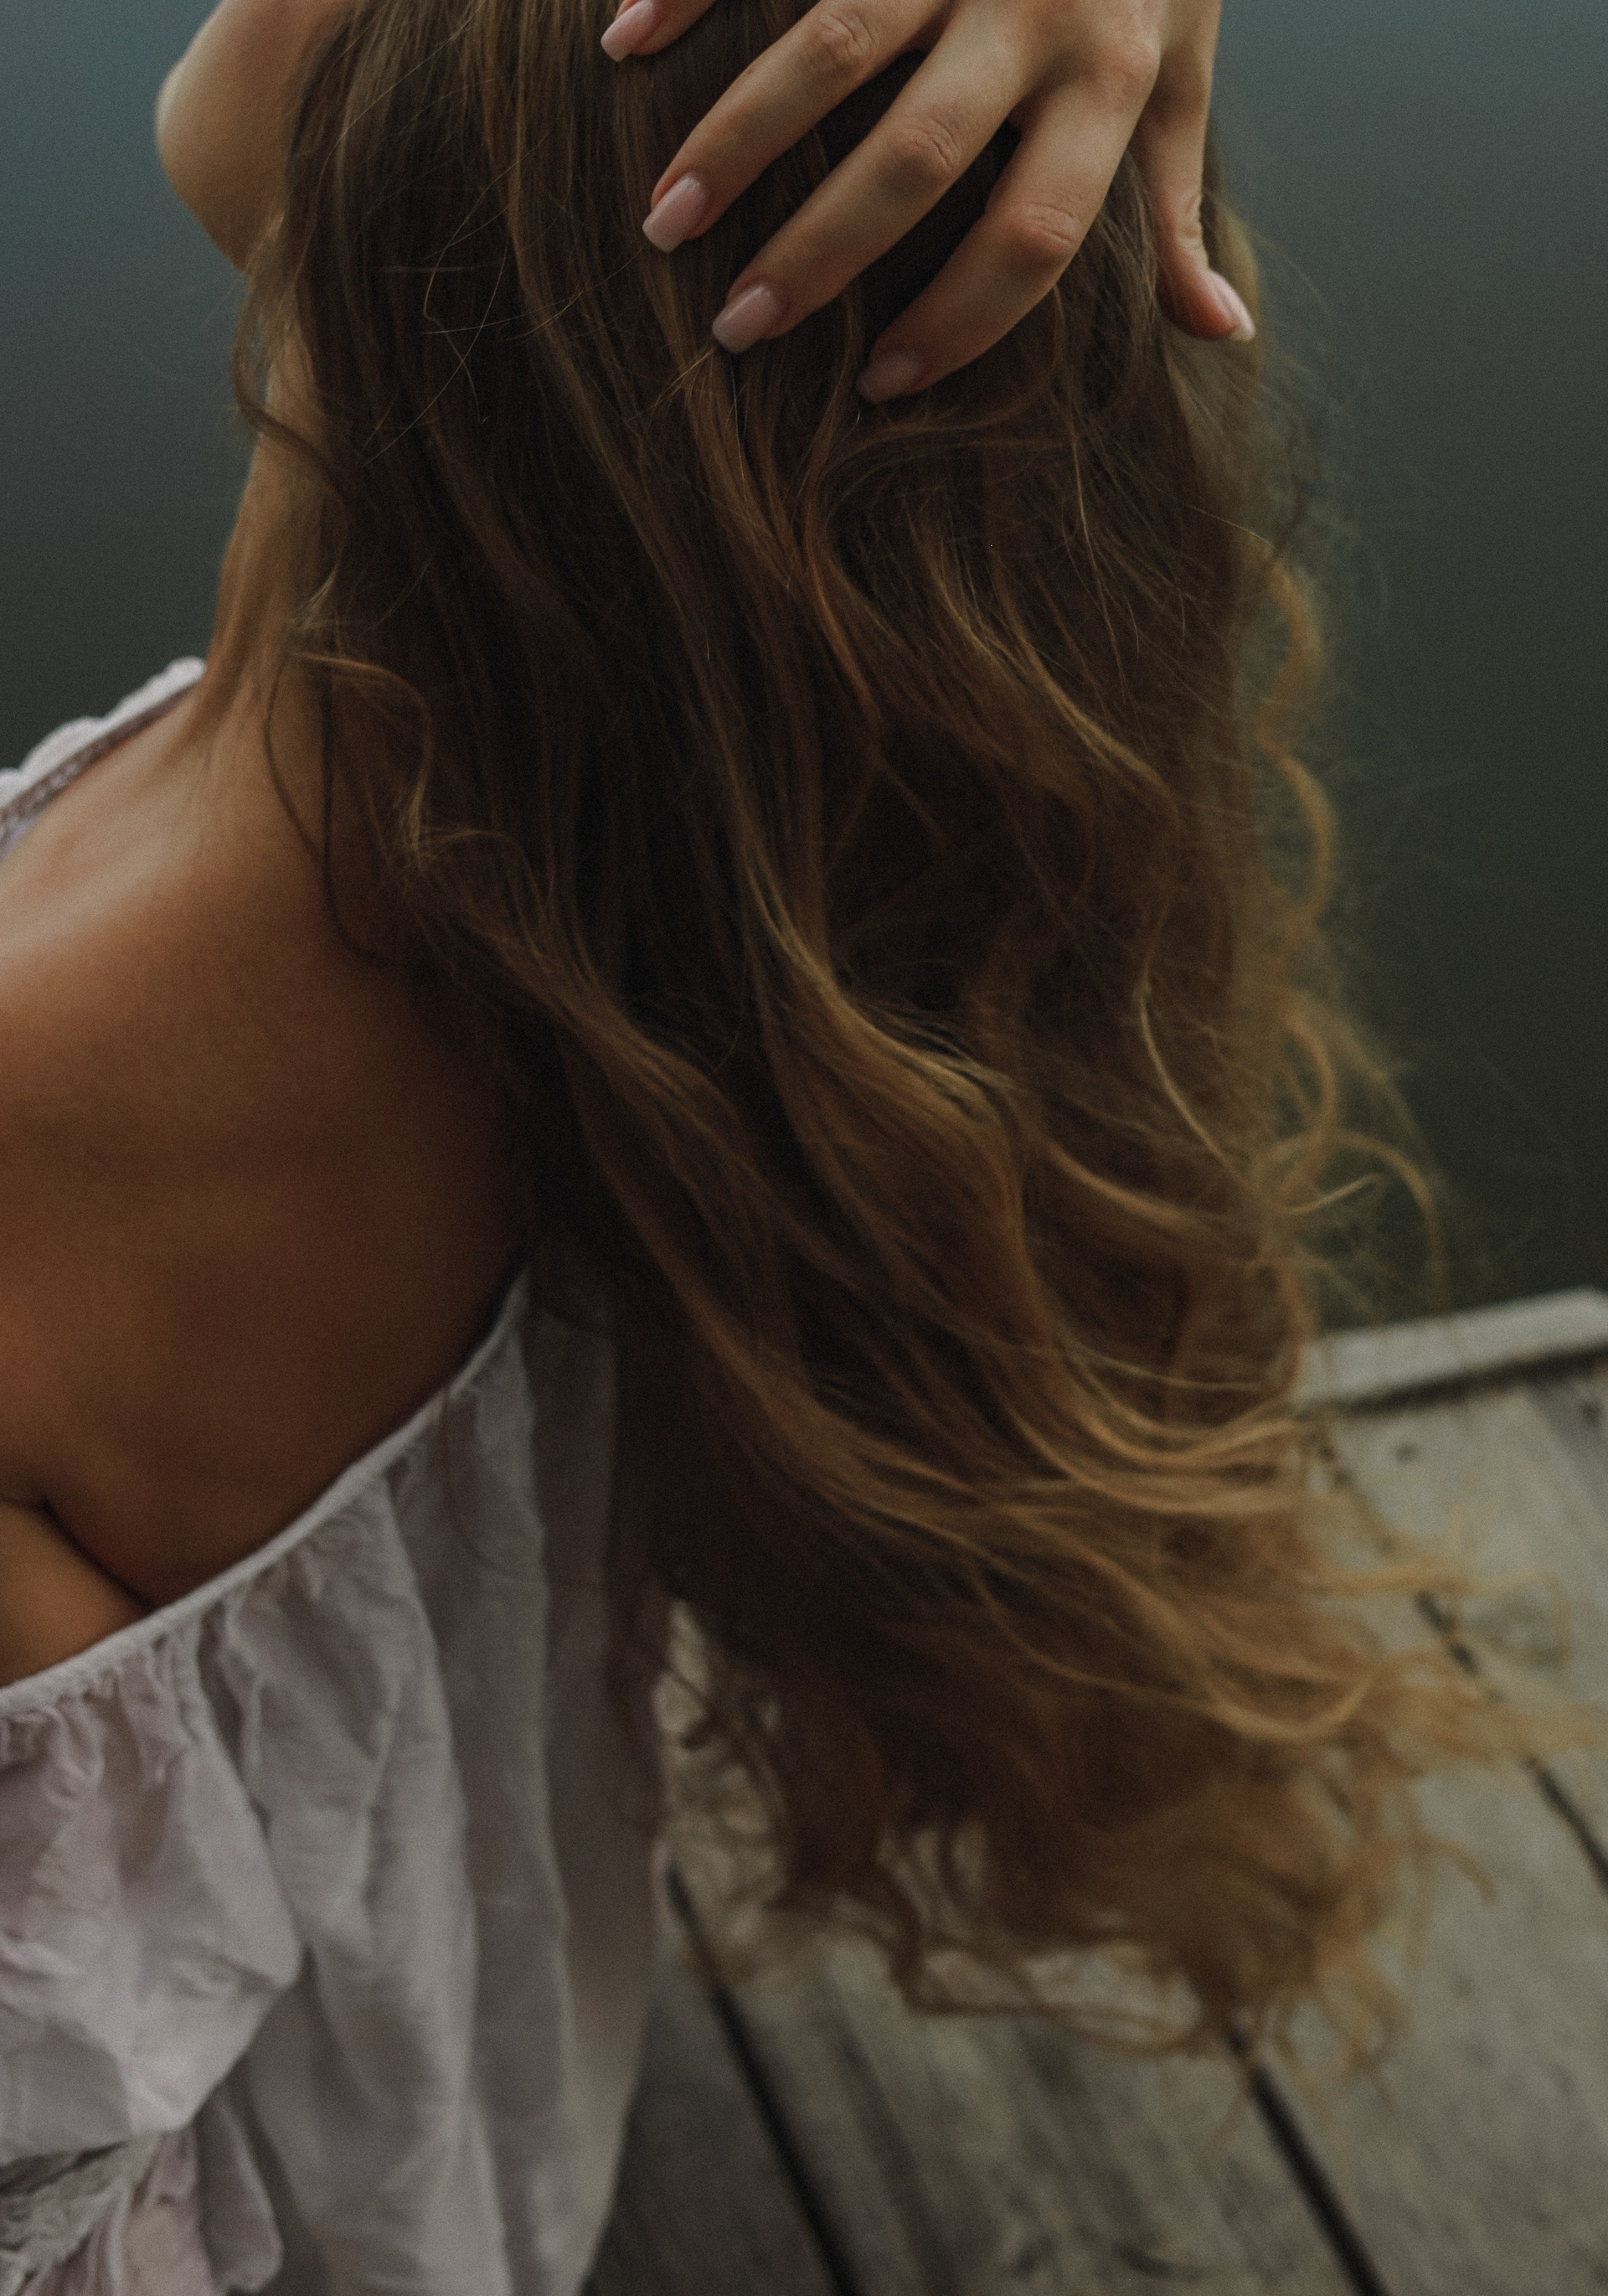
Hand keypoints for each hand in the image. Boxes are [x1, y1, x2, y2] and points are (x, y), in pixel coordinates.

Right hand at [608, 0, 1248, 399]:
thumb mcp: (1184, 72)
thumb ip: (1178, 203)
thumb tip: (1222, 333)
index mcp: (1113, 75)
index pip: (1034, 232)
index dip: (960, 319)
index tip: (881, 381)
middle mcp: (1038, 3)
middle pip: (916, 155)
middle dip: (819, 252)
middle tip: (736, 329)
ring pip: (831, 48)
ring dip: (735, 138)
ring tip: (663, 224)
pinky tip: (624, 46)